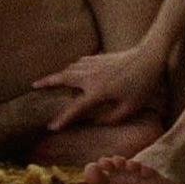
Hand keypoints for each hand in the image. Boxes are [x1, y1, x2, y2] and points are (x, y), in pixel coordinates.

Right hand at [31, 45, 165, 130]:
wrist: (150, 56)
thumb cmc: (143, 84)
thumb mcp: (131, 107)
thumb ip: (113, 117)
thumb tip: (98, 120)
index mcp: (97, 91)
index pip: (75, 108)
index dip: (62, 119)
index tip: (51, 127)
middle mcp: (90, 76)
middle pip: (63, 78)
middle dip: (47, 82)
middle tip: (34, 85)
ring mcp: (94, 64)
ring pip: (71, 68)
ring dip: (59, 73)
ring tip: (52, 79)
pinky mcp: (100, 57)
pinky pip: (81, 62)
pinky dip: (73, 66)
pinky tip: (74, 69)